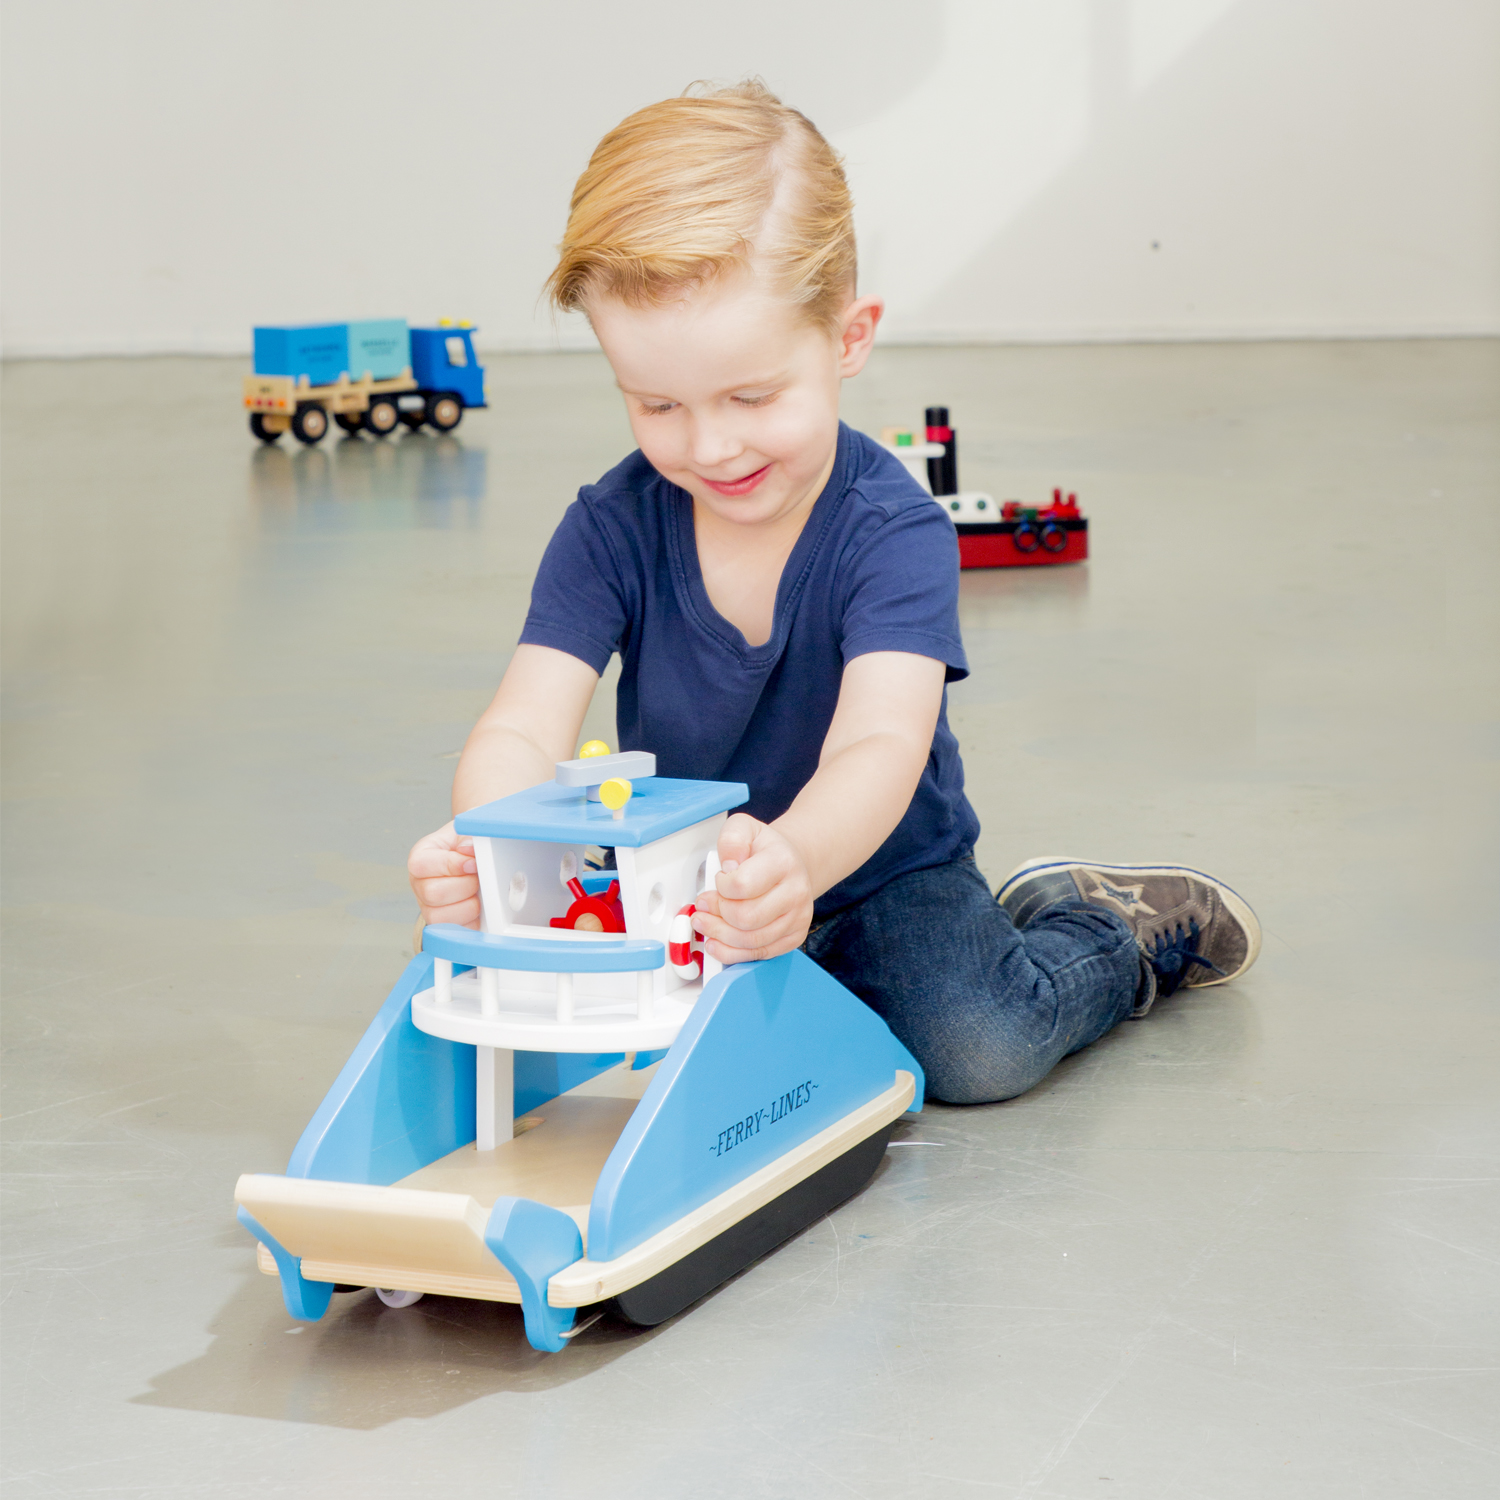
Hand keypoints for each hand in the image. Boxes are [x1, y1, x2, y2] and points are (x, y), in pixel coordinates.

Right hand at [408, 821, 479, 931]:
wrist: (473, 863)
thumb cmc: (466, 848)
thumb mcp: (466, 834)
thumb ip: (468, 838)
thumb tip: (469, 849)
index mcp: (420, 858)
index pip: (422, 865)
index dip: (452, 865)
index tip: (473, 863)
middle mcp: (419, 885)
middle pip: (432, 894)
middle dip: (464, 886)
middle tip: (477, 879)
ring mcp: (428, 908)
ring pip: (441, 917)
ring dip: (469, 905)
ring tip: (478, 893)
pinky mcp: (442, 926)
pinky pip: (454, 933)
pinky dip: (471, 921)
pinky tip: (479, 907)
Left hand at [691, 814, 813, 963]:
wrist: (791, 864)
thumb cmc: (764, 850)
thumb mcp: (744, 828)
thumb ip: (731, 840)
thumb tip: (728, 866)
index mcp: (783, 862)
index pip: (742, 885)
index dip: (720, 886)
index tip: (719, 879)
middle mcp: (796, 892)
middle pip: (745, 918)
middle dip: (715, 914)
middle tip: (703, 906)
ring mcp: (797, 918)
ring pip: (750, 940)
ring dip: (719, 934)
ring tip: (704, 923)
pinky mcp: (793, 938)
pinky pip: (759, 955)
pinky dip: (731, 952)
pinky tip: (717, 942)